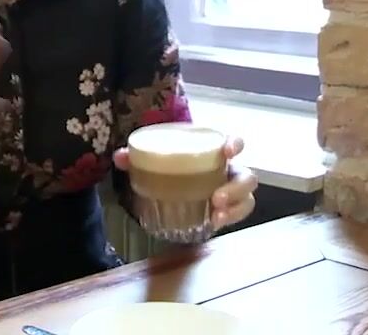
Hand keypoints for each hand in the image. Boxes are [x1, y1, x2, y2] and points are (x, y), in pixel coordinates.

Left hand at [113, 134, 258, 230]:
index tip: (227, 151)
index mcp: (214, 150)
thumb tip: (120, 157)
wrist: (173, 178)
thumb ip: (136, 155)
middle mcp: (228, 169)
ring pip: (247, 198)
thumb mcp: (153, 155)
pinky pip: (237, 214)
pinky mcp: (226, 208)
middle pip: (246, 176)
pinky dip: (230, 219)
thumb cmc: (170, 160)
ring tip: (217, 217)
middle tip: (216, 198)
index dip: (235, 144)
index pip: (233, 143)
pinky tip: (214, 224)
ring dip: (236, 208)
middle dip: (236, 187)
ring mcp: (230, 190)